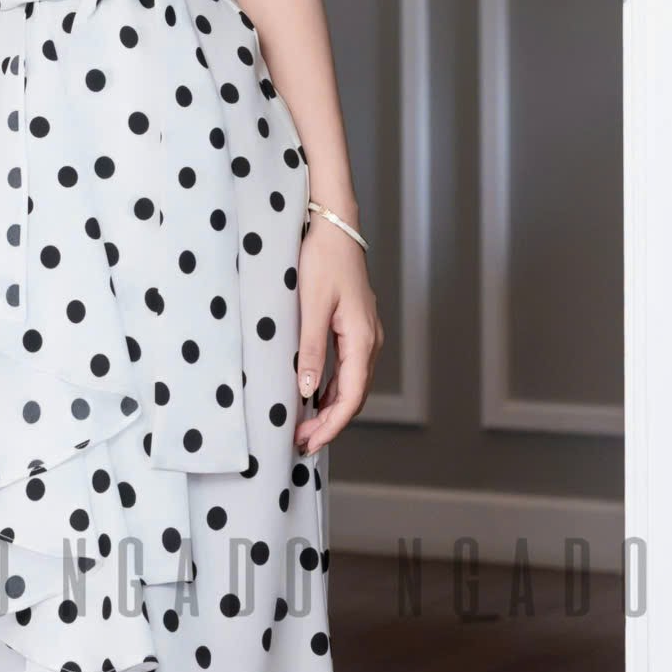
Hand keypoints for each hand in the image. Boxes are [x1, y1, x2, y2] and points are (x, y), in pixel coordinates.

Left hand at [295, 214, 383, 452]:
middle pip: (354, 397)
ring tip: (305, 427)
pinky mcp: (357, 329)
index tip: (307, 443)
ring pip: (352, 385)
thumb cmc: (322, 261)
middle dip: (329, 424)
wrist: (335, 228)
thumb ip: (310, 351)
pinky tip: (314, 398)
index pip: (350, 397)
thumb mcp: (310, 307)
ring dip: (331, 409)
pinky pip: (349, 370)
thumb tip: (306, 392)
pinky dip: (332, 390)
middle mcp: (371, 342)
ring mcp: (366, 336)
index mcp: (362, 340)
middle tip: (301, 443)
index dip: (330, 426)